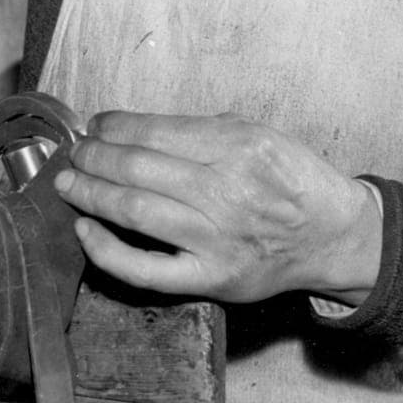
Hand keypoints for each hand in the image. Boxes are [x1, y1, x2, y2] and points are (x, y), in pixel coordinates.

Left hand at [53, 110, 381, 305]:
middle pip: (137, 168)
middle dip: (94, 155)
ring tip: (68, 182)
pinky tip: (83, 229)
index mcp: (238, 147)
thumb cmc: (292, 180)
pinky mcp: (210, 278)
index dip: (114, 126)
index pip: (155, 132)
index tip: (96, 125)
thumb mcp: (260, 133)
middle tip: (76, 152)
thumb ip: (202, 130)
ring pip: (133, 211)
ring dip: (90, 193)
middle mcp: (225, 191)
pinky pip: (144, 269)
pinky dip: (105, 250)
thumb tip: (135, 129)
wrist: (333, 236)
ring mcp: (215, 239)